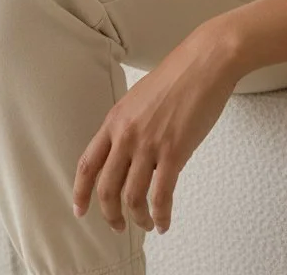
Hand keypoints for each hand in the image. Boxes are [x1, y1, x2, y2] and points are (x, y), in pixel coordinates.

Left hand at [72, 23, 240, 235]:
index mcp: (115, 120)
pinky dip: (161, 215)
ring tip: (146, 224)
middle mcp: (126, 135)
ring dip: (137, 218)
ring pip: (132, 197)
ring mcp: (149, 144)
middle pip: (106, 188)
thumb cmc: (179, 73)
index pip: (87, 164)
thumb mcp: (139, 97)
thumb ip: (129, 124)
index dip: (81, 192)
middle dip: (110, 215)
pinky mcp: (174, 152)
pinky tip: (164, 221)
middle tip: (118, 225)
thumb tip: (130, 152)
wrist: (205, 61)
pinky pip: (161, 195)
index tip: (80, 210)